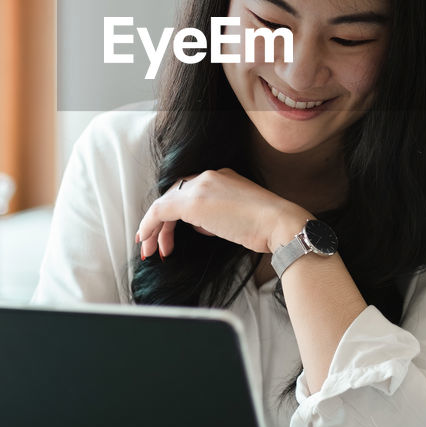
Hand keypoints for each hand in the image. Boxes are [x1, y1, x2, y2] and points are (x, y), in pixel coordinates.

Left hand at [135, 168, 311, 261]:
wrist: (278, 224)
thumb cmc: (265, 227)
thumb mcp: (237, 218)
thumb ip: (215, 218)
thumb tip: (200, 226)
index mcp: (222, 177)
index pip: (190, 191)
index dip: (175, 213)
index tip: (168, 233)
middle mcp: (209, 176)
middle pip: (174, 196)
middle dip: (160, 222)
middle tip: (154, 244)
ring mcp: (201, 186)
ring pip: (165, 203)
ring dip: (154, 228)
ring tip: (151, 250)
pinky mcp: (193, 201)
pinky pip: (160, 210)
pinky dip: (149, 224)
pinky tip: (146, 240)